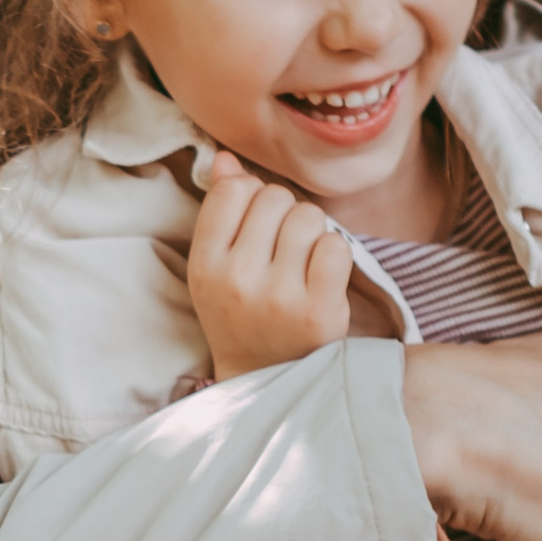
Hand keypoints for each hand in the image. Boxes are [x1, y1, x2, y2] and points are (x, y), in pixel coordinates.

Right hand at [188, 151, 352, 379]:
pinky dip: (335, 255)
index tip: (256, 227)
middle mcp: (237, 279)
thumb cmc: (242, 313)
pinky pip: (336, 246)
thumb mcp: (217, 266)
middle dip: (285, 215)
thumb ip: (221, 209)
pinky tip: (323, 277)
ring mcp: (278, 297)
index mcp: (204, 264)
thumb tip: (227, 157)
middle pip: (276, 197)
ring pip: (309, 216)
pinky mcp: (318, 311)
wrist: (266, 383)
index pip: (235, 189)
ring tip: (302, 263)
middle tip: (282, 251)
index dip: (254, 197)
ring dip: (313, 233)